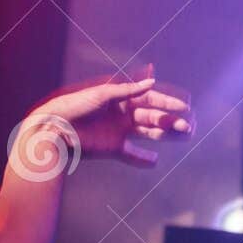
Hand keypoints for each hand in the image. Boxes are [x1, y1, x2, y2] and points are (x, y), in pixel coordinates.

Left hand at [21, 64, 192, 169]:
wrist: (54, 129)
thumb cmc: (75, 106)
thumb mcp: (102, 94)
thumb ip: (128, 89)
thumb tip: (152, 81)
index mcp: (122, 98)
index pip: (150, 99)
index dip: (168, 102)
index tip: (184, 107)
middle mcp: (123, 114)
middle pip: (153, 117)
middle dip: (171, 121)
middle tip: (188, 127)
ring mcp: (119, 131)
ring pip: (148, 133)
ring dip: (165, 135)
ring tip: (184, 137)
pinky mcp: (112, 148)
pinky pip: (131, 155)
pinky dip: (142, 159)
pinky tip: (154, 161)